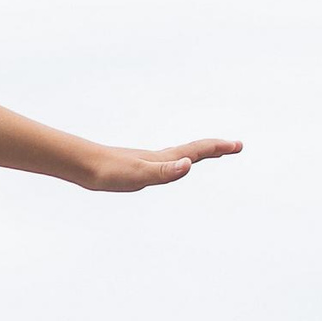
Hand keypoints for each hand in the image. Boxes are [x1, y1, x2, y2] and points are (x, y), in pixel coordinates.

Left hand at [85, 137, 242, 191]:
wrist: (82, 165)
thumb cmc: (109, 171)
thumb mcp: (140, 175)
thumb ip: (164, 171)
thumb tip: (188, 165)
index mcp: (164, 159)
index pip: (198, 150)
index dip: (218, 148)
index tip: (238, 145)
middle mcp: (159, 157)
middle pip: (194, 150)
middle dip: (216, 149)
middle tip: (235, 146)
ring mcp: (149, 162)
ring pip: (181, 155)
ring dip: (199, 153)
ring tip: (211, 154)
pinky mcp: (138, 169)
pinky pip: (166, 164)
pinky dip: (177, 163)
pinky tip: (173, 166)